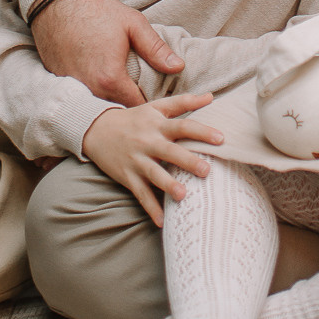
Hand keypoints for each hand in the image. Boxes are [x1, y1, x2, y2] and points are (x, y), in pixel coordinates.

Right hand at [31, 0, 183, 107]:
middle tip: (142, 95)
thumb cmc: (96, 11)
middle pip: (117, 111)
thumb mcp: (133, 25)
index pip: (137, 106)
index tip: (158, 99)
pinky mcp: (60, 83)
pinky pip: (83, 97)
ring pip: (98, 106)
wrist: (56, 2)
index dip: (150, 105)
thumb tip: (178, 67)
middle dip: (131, 108)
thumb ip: (156, 49)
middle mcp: (89, 89)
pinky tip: (101, 83)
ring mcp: (72, 88)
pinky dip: (93, 94)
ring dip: (111, 102)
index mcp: (110, 78)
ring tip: (124, 91)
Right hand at [82, 95, 223, 225]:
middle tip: (206, 170)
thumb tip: (211, 96)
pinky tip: (162, 222)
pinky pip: (140, 194)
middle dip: (187, 161)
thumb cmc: (134, 119)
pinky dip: (150, 208)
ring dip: (168, 185)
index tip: (221, 139)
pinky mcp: (127, 176)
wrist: (96, 129)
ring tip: (183, 196)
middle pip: (170, 151)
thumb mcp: (156, 107)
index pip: (183, 126)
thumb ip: (184, 102)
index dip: (201, 131)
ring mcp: (137, 161)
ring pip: (154, 174)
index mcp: (158, 125)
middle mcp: (148, 142)